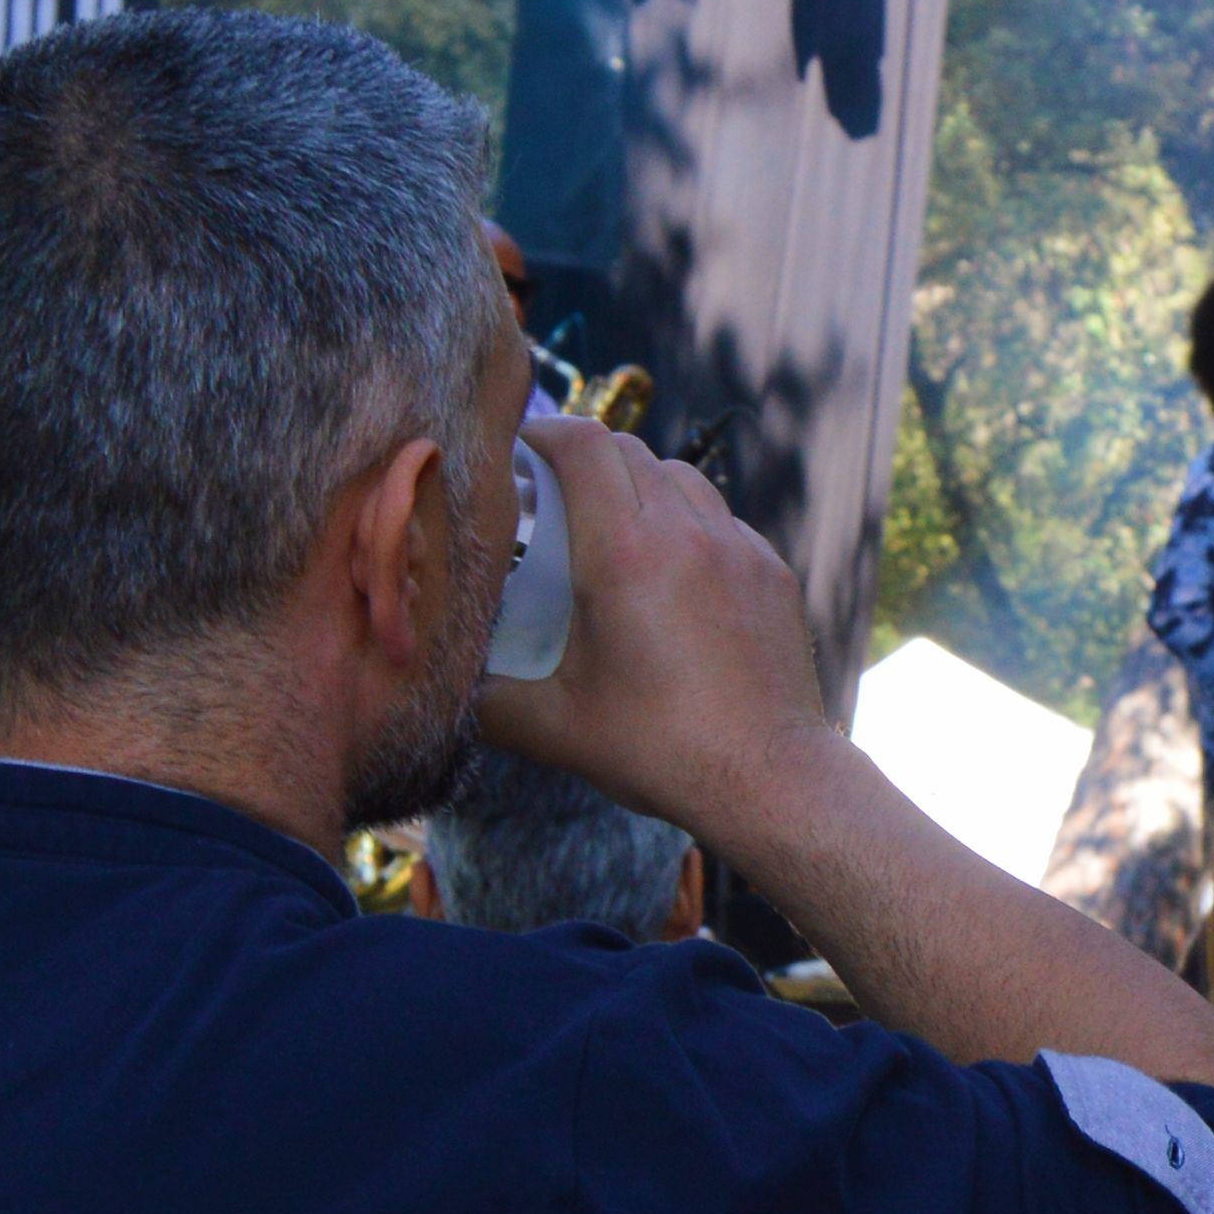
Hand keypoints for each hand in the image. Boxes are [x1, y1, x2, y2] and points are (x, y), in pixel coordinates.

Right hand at [469, 410, 837, 852]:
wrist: (769, 779)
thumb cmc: (659, 750)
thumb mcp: (554, 728)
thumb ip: (486, 700)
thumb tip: (441, 684)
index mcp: (623, 553)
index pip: (582, 446)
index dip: (544, 433)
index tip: (519, 451)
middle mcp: (686, 532)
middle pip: (629, 451)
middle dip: (586, 459)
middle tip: (554, 496)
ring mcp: (739, 548)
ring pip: (682, 478)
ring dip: (641, 485)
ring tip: (614, 527)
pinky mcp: (772, 572)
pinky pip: (723, 520)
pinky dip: (689, 524)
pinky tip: (673, 571)